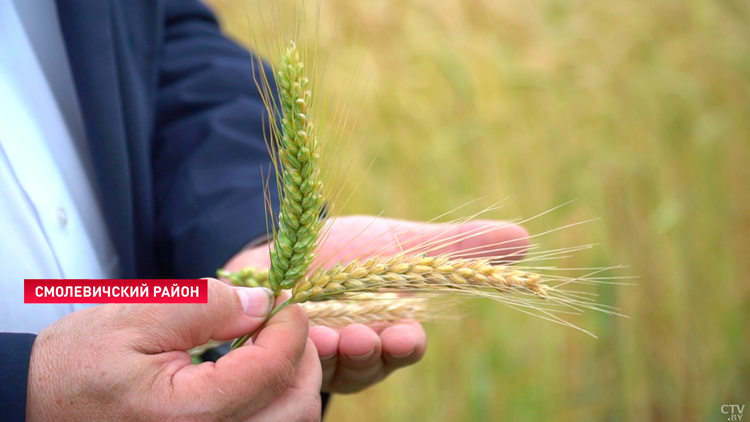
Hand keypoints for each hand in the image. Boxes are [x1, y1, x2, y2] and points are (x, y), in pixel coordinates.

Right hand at [26, 279, 321, 421]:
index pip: (273, 370)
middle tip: (285, 323)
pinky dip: (277, 403)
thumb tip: (264, 303)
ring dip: (295, 382)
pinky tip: (259, 376)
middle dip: (304, 357)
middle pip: (297, 407)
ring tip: (274, 346)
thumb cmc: (78, 364)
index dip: (291, 327)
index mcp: (189, 415)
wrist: (40, 406)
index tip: (284, 300)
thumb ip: (208, 305)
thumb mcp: (137, 316)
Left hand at [225, 215, 528, 393]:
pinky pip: (276, 350)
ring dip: (326, 351)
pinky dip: (283, 339)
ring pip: (321, 365)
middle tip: (365, 338)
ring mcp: (308, 349)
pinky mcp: (270, 339)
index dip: (405, 346)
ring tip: (327, 333)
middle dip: (368, 354)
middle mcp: (350, 348)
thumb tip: (525, 239)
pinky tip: (288, 322)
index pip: (402, 349)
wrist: (290, 247)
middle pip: (364, 366)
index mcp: (385, 329)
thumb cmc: (353, 250)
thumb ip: (456, 247)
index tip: (408, 335)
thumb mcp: (403, 244)